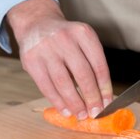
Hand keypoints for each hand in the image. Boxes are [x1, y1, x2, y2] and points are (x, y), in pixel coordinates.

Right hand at [8, 0, 112, 118]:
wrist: (37, 24)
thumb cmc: (66, 37)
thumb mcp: (83, 40)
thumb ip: (93, 62)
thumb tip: (103, 95)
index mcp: (83, 33)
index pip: (99, 65)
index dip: (105, 87)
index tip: (108, 102)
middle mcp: (65, 39)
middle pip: (82, 74)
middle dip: (91, 97)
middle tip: (96, 112)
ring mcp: (46, 49)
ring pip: (63, 83)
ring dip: (74, 102)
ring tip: (82, 114)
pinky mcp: (31, 61)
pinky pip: (46, 86)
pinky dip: (57, 101)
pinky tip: (65, 110)